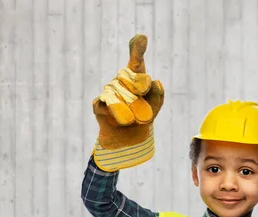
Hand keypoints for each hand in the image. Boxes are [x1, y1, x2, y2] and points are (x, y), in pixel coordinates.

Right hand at [91, 34, 163, 170]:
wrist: (129, 138)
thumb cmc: (144, 118)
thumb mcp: (155, 106)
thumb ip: (158, 94)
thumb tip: (155, 82)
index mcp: (136, 77)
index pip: (136, 60)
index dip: (137, 47)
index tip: (141, 38)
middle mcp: (121, 81)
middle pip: (128, 74)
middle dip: (138, 85)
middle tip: (144, 95)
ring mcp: (108, 91)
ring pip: (117, 89)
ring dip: (129, 104)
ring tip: (135, 118)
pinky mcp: (98, 104)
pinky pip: (107, 101)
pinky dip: (116, 110)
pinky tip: (123, 118)